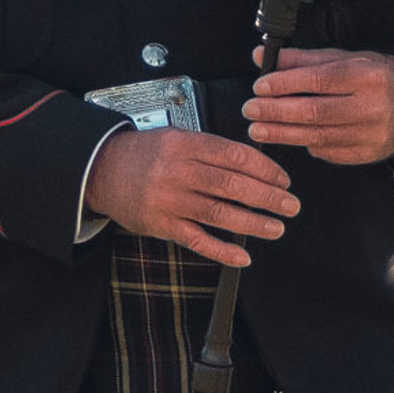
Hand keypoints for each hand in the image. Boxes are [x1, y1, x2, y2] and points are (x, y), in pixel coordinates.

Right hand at [87, 125, 297, 269]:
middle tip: (290, 205)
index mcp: (186, 145)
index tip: (283, 180)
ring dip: (253, 223)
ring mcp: (170, 200)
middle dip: (267, 197)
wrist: (102, 170)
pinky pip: (197, 240)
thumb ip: (210, 149)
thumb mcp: (176, 137)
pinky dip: (221, 250)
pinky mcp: (162, 225)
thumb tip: (253, 165)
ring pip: (219, 213)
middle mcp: (179, 171)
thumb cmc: (145, 154)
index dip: (265, 169)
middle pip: (232, 185)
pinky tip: (242, 256)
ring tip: (276, 228)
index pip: (235, 156)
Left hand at [242, 46, 393, 166]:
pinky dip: (306, 145)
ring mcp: (371, 134)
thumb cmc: (374, 77)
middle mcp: (371, 106)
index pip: (318, 80)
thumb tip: (263, 57)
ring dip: (282, 134)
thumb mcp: (344, 59)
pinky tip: (290, 138)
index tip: (259, 87)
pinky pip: (328, 153)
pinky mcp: (368, 154)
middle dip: (277, 112)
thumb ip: (303, 60)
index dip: (285, 85)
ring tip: (258, 129)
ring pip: (318, 137)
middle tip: (250, 110)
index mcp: (366, 75)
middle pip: (315, 112)